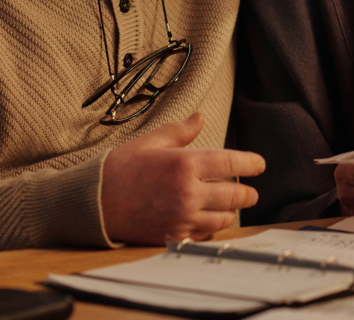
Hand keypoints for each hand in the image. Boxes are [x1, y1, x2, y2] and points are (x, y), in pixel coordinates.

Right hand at [100, 112, 264, 243]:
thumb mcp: (151, 141)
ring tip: (229, 205)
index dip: (251, 164)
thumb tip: (199, 118)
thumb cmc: (120, 168)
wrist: (94, 203)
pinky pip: (204, 234)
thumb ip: (180, 131)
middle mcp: (188, 192)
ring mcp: (182, 217)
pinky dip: (210, 227)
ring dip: (230, 211)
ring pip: (223, 218)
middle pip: (234, 195)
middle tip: (249, 191)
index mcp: (185, 164)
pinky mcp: (174, 236)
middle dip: (246, 193)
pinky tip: (207, 219)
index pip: (232, 164)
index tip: (259, 164)